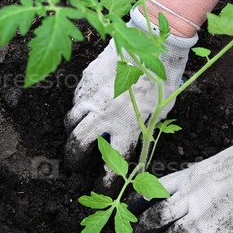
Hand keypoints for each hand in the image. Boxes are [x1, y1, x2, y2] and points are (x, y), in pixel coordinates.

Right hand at [65, 7, 196, 184]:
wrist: (151, 45)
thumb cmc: (162, 80)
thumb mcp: (160, 112)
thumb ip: (145, 130)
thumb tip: (139, 146)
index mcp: (128, 128)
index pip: (113, 165)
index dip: (106, 182)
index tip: (103, 187)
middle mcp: (106, 116)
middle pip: (79, 145)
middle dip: (75, 159)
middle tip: (76, 165)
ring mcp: (92, 99)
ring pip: (70, 124)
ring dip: (71, 135)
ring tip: (76, 138)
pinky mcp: (85, 83)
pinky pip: (75, 103)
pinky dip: (77, 111)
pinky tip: (84, 112)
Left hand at [135, 124, 232, 232]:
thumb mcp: (217, 161)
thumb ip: (199, 176)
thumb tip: (191, 187)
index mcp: (189, 175)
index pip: (152, 190)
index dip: (138, 202)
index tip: (130, 211)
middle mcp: (191, 196)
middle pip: (155, 217)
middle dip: (142, 232)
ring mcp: (204, 217)